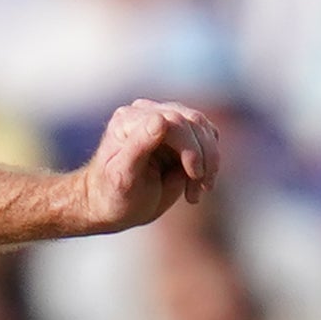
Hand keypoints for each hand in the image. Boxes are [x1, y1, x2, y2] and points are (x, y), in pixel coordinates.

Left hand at [71, 98, 220, 233]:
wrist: (111, 207)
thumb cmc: (112, 196)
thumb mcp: (123, 177)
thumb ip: (139, 146)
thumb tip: (160, 119)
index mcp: (128, 121)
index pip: (174, 122)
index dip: (190, 147)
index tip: (194, 176)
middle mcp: (147, 113)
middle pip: (194, 122)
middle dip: (204, 157)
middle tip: (199, 189)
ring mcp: (165, 118)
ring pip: (205, 129)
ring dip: (210, 161)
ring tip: (196, 192)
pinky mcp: (180, 131)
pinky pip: (208, 138)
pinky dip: (209, 162)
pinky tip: (197, 184)